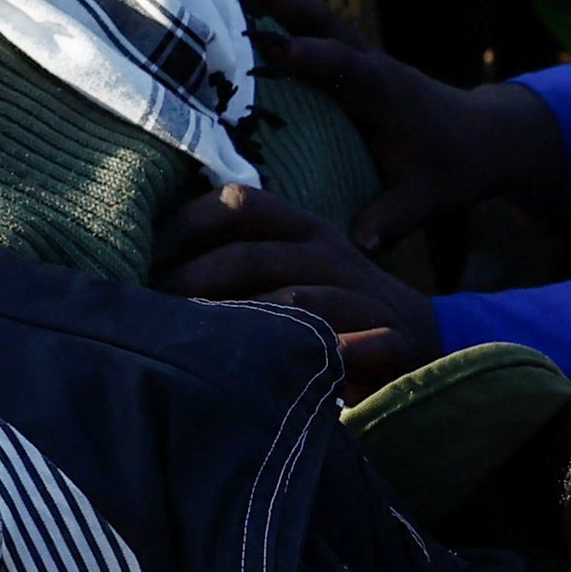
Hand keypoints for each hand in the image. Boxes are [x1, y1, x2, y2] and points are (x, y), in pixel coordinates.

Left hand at [150, 182, 443, 386]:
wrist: (430, 341)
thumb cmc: (337, 310)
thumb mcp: (295, 273)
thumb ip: (242, 265)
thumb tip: (152, 272)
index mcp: (302, 228)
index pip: (240, 203)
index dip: (186, 224)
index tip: (140, 256)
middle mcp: (329, 252)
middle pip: (253, 253)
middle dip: (196, 281)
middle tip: (151, 309)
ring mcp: (362, 295)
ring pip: (294, 299)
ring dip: (241, 321)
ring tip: (195, 344)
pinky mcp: (391, 338)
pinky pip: (352, 344)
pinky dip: (312, 353)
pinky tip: (273, 369)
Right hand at [241, 0, 563, 254]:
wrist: (482, 136)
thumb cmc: (453, 167)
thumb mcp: (430, 199)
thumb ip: (395, 219)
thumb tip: (359, 244)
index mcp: (390, 93)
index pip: (351, 70)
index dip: (318, 58)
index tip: (280, 49)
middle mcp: (372, 64)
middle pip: (324, 22)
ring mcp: (360, 56)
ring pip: (314, 15)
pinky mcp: (351, 59)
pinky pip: (312, 27)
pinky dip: (278, 8)